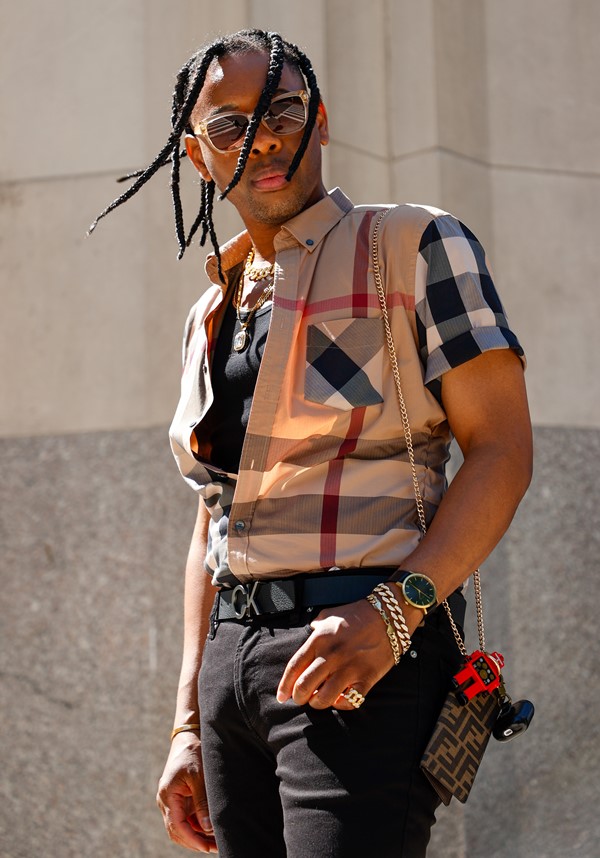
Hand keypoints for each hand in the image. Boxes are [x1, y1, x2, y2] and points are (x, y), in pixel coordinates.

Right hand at [156, 732, 217, 852]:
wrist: (189, 736)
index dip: (192, 840)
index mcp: (167, 795)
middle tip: (214, 848)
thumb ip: (202, 802)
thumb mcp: (199, 777)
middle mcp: (166, 801)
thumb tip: (207, 828)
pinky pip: (185, 818)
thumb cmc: (193, 753)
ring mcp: (171, 800)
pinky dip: (196, 825)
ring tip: (215, 841)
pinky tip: (210, 829)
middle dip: (195, 841)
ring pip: (181, 826)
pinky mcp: (179, 798)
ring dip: (196, 835)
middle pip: (177, 831)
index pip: (177, 826)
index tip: (207, 847)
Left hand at [276, 599, 397, 709]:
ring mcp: (349, 668)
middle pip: (305, 686)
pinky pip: (349, 701)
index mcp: (319, 639)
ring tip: (319, 699)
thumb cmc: (358, 614)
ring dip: (318, 703)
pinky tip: (339, 698)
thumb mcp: (330, 615)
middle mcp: (332, 655)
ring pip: (324, 699)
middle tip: (300, 699)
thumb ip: (316, 627)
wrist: (389, 616)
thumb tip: (309, 634)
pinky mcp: (366, 678)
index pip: (294, 667)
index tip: (282, 696)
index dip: (285, 686)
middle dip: (299, 697)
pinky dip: (341, 704)